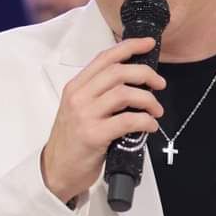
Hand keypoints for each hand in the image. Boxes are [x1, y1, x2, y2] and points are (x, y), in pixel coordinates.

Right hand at [40, 37, 166, 204]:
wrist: (56, 171)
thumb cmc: (72, 141)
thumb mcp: (79, 109)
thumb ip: (99, 93)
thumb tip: (133, 82)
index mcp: (76, 87)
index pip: (105, 58)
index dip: (129, 47)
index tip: (148, 44)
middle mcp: (79, 97)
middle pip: (118, 72)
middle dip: (145, 74)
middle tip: (159, 84)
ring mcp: (85, 116)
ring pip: (125, 94)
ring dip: (148, 100)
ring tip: (156, 110)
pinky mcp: (94, 135)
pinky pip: (128, 121)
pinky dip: (145, 121)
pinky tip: (150, 126)